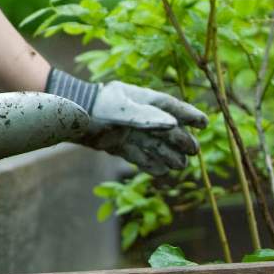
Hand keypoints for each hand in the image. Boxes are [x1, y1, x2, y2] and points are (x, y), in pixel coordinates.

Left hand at [46, 69, 205, 176]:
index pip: (172, 106)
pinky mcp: (120, 145)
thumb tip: (173, 125)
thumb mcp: (122, 109)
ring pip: (157, 146)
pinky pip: (141, 157)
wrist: (69, 117)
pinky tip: (162, 173)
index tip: (204, 122)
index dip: (189, 114)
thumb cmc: (97, 106)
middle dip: (182, 140)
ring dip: (169, 156)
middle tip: (193, 151)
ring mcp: (131, 131)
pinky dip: (151, 165)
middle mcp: (140, 116)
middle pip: (168, 130)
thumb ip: (147, 117)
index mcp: (143, 100)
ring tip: (180, 165)